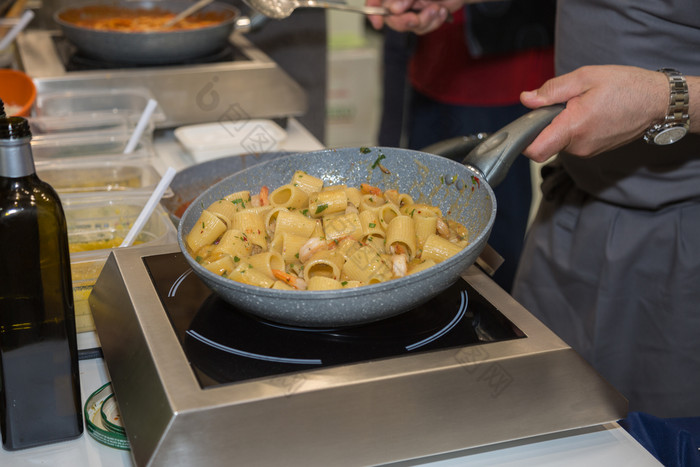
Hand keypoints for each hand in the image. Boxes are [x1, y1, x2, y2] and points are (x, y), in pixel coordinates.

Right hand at [366, 0, 458, 33]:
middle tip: (415, 18)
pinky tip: (442, 12)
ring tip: (437, 9)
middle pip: (391, 18)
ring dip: (425, 20)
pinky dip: (434, 22)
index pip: (376, 1)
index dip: (373, 11)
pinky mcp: (423, 19)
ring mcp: (411, 10)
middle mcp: (400, 2)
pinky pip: (422, 29)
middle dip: (404, 21)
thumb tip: (393, 9)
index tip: (378, 23)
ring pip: (409, 26)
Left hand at [520, 65, 667, 161]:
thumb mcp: (586, 78)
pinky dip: (572, 129)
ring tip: (581, 105)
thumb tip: (527, 99)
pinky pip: (572, 142)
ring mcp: (587, 151)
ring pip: (558, 142)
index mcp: (574, 128)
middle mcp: (579, 147)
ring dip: (561, 125)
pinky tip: (589, 113)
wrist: (658, 102)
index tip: (526, 124)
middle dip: (545, 124)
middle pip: (544, 143)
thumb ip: (552, 90)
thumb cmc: (626, 86)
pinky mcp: (593, 150)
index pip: (535, 150)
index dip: (524, 139)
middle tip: (562, 103)